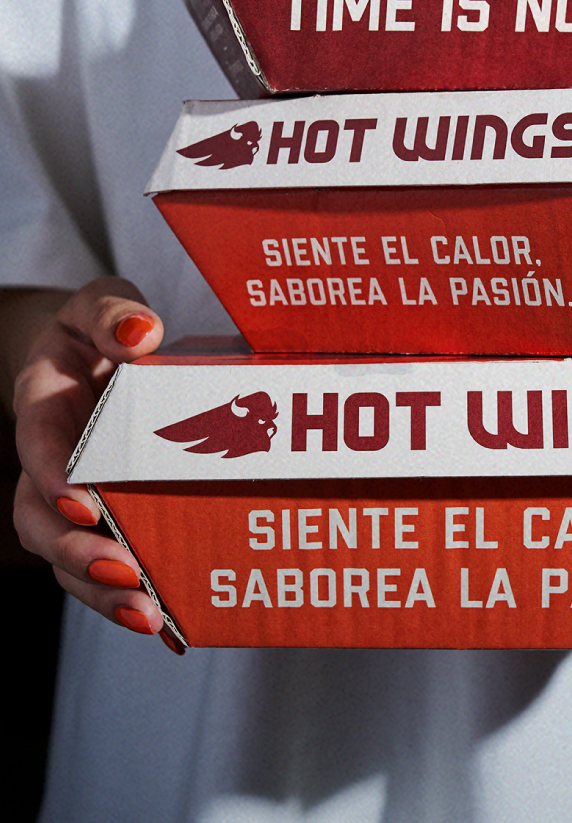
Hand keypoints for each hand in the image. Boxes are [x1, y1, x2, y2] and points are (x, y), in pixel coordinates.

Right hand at [9, 279, 182, 652]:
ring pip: (66, 556)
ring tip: (148, 618)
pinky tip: (172, 627)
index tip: (81, 501)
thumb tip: (140, 333)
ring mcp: (72, 496)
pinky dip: (129, 597)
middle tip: (124, 574)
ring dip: (101, 592)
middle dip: (75, 552)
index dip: (53, 474)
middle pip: (39, 519)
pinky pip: (103, 565)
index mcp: (45, 404)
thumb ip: (116, 313)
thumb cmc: (103, 329)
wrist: (98, 354)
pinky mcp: (103, 519)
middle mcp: (49, 460)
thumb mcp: (103, 305)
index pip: (37, 443)